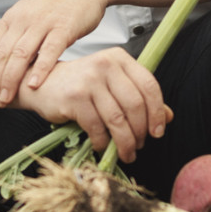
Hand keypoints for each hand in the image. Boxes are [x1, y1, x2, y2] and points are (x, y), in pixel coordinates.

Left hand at [0, 0, 109, 104]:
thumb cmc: (52, 5)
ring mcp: (43, 23)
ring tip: (7, 98)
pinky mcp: (64, 27)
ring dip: (11, 79)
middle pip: (2, 53)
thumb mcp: (21, 12)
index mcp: (11, 18)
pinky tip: (33, 85)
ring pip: (21, 54)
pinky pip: (50, 50)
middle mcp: (23, 20)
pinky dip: (41, 68)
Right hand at [16, 49, 171, 163]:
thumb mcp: (112, 85)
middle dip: (141, 131)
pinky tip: (102, 146)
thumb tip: (168, 116)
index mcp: (119, 58)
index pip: (149, 85)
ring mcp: (89, 80)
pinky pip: (97, 127)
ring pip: (118, 119)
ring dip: (125, 142)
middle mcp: (105, 65)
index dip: (157, 112)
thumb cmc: (80, 85)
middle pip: (135, 105)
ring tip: (126, 153)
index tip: (158, 131)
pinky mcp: (75, 97)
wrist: (41, 84)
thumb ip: (139, 97)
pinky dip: (103, 142)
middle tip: (139, 145)